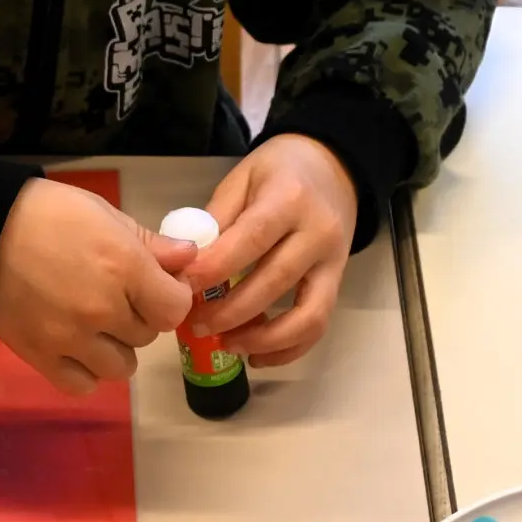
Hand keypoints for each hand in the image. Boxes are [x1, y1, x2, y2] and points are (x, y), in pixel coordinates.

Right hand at [0, 177, 199, 396]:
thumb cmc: (47, 213)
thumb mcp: (104, 215)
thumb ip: (150, 242)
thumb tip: (189, 258)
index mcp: (124, 267)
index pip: (175, 308)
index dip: (169, 297)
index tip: (154, 287)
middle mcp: (102, 309)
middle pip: (148, 336)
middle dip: (138, 317)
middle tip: (115, 296)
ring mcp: (71, 339)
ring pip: (121, 367)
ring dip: (114, 348)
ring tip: (94, 325)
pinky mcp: (41, 357)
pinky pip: (82, 385)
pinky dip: (84, 371)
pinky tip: (76, 348)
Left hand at [184, 136, 356, 366]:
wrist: (335, 167)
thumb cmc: (280, 170)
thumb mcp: (243, 178)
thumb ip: (218, 217)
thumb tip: (186, 262)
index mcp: (289, 198)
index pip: (252, 238)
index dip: (217, 268)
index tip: (184, 287)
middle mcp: (317, 232)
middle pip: (275, 281)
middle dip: (231, 311)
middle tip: (195, 324)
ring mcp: (333, 261)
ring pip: (306, 314)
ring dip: (263, 338)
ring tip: (226, 344)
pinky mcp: (338, 282)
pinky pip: (318, 324)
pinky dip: (288, 348)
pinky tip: (256, 354)